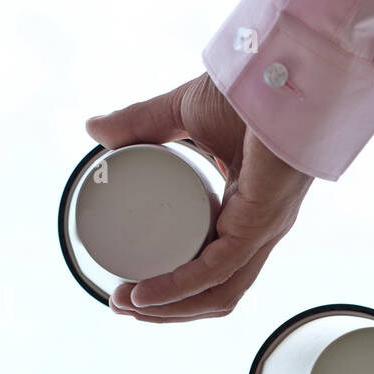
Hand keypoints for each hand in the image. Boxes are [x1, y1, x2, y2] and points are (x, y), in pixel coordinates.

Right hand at [86, 74, 312, 321]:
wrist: (279, 66)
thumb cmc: (248, 89)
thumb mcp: (181, 113)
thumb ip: (139, 124)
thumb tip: (95, 132)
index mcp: (248, 212)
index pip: (217, 271)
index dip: (177, 289)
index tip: (131, 288)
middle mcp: (261, 229)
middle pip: (217, 293)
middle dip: (167, 308)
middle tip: (122, 304)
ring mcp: (265, 228)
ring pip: (219, 292)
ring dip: (170, 307)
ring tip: (127, 305)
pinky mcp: (263, 220)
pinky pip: (219, 268)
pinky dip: (180, 287)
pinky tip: (147, 294)